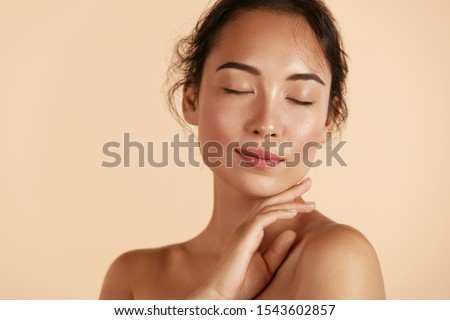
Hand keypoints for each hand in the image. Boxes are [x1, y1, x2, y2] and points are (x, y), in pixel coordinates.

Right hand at [187, 178, 314, 299]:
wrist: (224, 295)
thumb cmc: (243, 283)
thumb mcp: (268, 266)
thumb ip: (279, 249)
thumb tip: (293, 233)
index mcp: (252, 232)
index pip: (271, 209)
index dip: (288, 200)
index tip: (308, 197)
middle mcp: (247, 227)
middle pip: (270, 202)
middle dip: (290, 191)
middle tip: (308, 182)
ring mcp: (244, 230)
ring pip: (268, 207)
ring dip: (289, 201)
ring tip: (309, 200)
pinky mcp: (244, 237)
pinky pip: (263, 219)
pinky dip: (279, 213)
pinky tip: (293, 211)